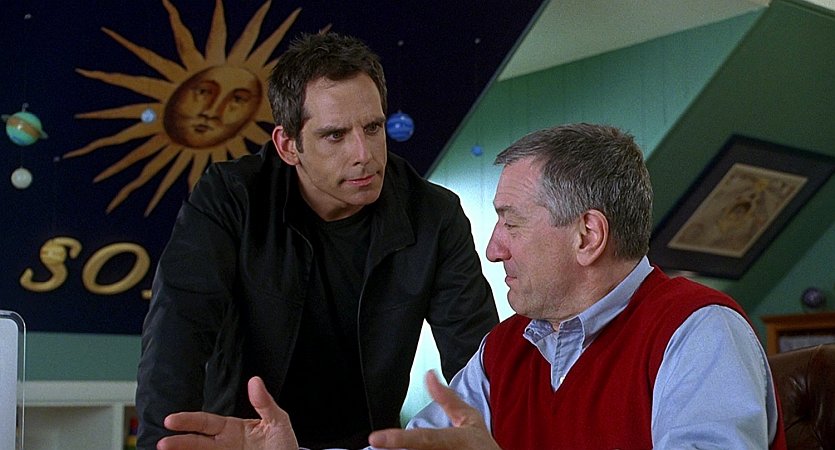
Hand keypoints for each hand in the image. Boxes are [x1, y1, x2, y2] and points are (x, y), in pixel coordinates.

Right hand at [157, 376, 297, 449]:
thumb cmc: (283, 443)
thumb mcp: (278, 421)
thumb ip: (264, 403)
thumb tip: (255, 381)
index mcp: (233, 429)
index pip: (206, 422)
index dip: (188, 420)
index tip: (171, 420)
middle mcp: (224, 444)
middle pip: (197, 441)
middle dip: (180, 441)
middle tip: (163, 443)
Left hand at [368, 371, 500, 449]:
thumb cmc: (481, 446)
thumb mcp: (469, 419)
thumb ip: (447, 399)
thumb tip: (429, 375)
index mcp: (455, 441)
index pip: (424, 439)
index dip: (398, 439)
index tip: (375, 438)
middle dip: (394, 448)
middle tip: (378, 443)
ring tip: (388, 446)